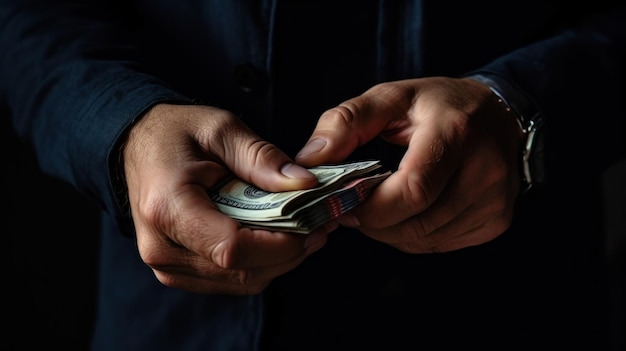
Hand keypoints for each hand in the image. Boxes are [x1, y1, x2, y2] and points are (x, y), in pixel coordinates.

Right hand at [123, 103, 336, 293]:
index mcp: (168, 208)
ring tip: (305, 227)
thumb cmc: (176, 133)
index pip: (232, 248)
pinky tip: (277, 237)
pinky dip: (262, 262)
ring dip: (280, 259)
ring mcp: (168, 266)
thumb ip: (262, 158)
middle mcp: (162, 248)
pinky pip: (232, 279)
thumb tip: (306, 185)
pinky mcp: (178, 272)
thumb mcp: (221, 129)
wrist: (137, 147)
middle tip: (320, 222)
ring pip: (242, 282)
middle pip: (242, 271)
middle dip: (290, 251)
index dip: (280, 243)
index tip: (313, 222)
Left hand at [295, 77, 523, 252]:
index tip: (343, 203)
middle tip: (352, 206)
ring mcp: (494, 201)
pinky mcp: (495, 222)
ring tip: (379, 204)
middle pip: (416, 223)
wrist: (499, 115)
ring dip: (390, 231)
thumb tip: (309, 160)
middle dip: (373, 222)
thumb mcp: (390, 97)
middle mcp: (485, 172)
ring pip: (424, 240)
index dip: (370, 206)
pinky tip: (408, 211)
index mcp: (456, 133)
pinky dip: (413, 236)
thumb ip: (345, 122)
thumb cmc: (438, 105)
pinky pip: (438, 245)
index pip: (412, 189)